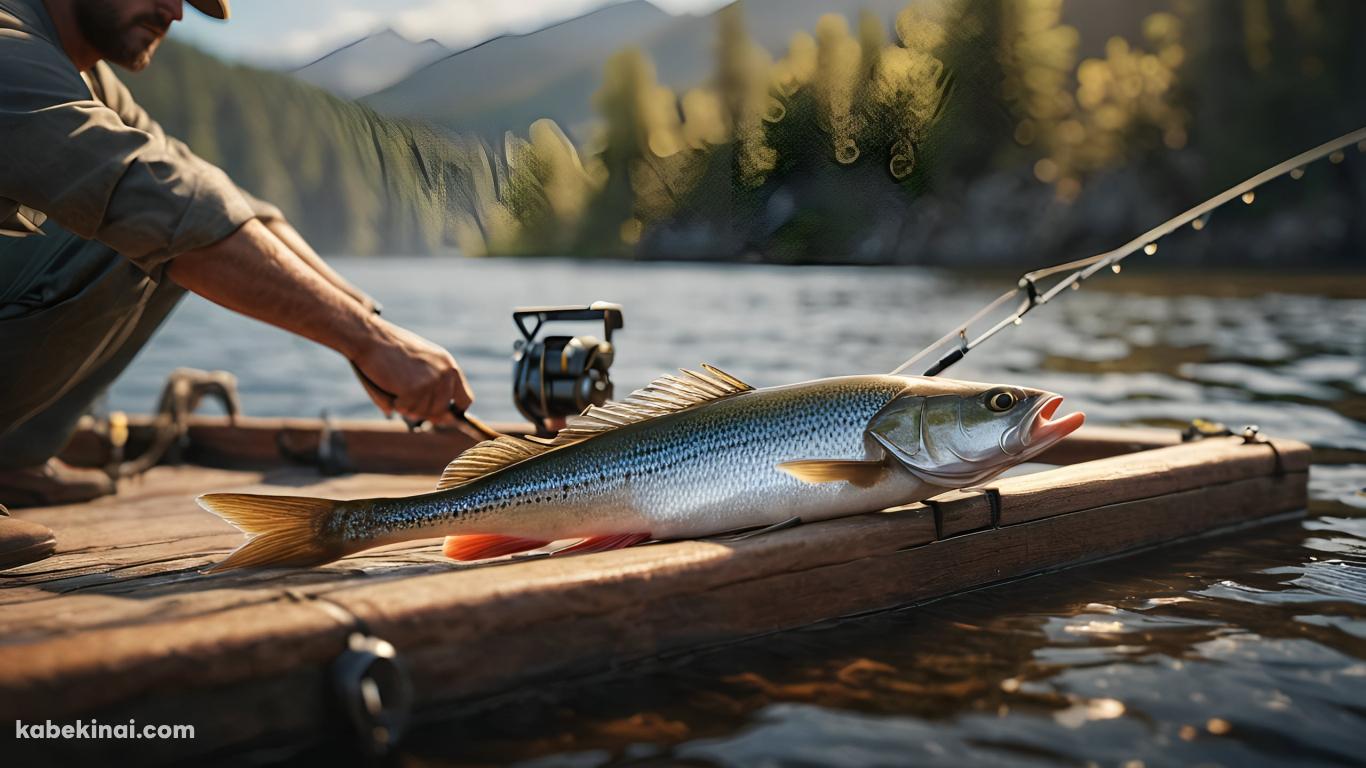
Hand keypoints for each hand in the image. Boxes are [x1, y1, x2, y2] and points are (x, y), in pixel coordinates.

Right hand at [351, 317, 472, 422]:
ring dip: (407, 406)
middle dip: (422, 411)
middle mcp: (445, 373)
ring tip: (395, 385)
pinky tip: (390, 385)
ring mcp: (431, 381)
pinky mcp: (416, 388)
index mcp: (449, 365)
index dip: (453, 412)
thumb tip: (439, 421)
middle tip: (405, 398)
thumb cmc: (391, 350)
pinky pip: (406, 409)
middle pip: (441, 411)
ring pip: (422, 412)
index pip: (465, 399)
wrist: (371, 336)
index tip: (442, 417)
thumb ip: (432, 387)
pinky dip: (396, 403)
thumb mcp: (420, 362)